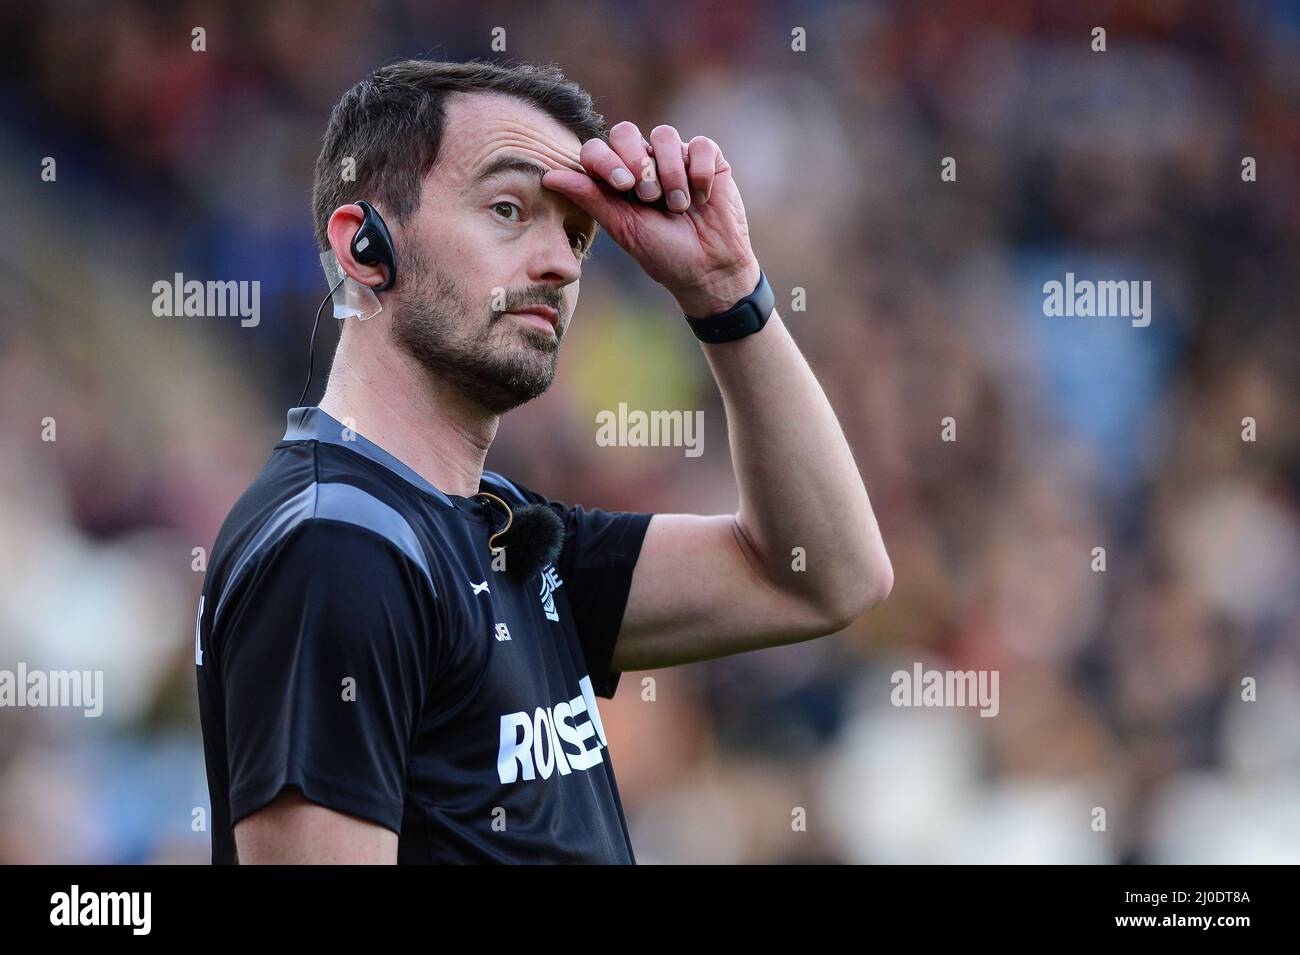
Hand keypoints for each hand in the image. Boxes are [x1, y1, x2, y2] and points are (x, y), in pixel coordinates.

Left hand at [542, 122, 760, 317]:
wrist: (708, 269)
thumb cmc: (663, 253)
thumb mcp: (623, 227)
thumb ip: (590, 198)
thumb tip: (547, 176)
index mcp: (618, 178)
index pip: (598, 148)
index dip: (606, 160)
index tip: (622, 187)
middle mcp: (644, 163)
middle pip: (626, 131)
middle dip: (637, 163)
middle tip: (648, 196)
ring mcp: (676, 158)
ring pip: (664, 135)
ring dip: (670, 172)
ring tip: (677, 205)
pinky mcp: (708, 160)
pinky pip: (700, 145)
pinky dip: (699, 173)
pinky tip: (701, 198)